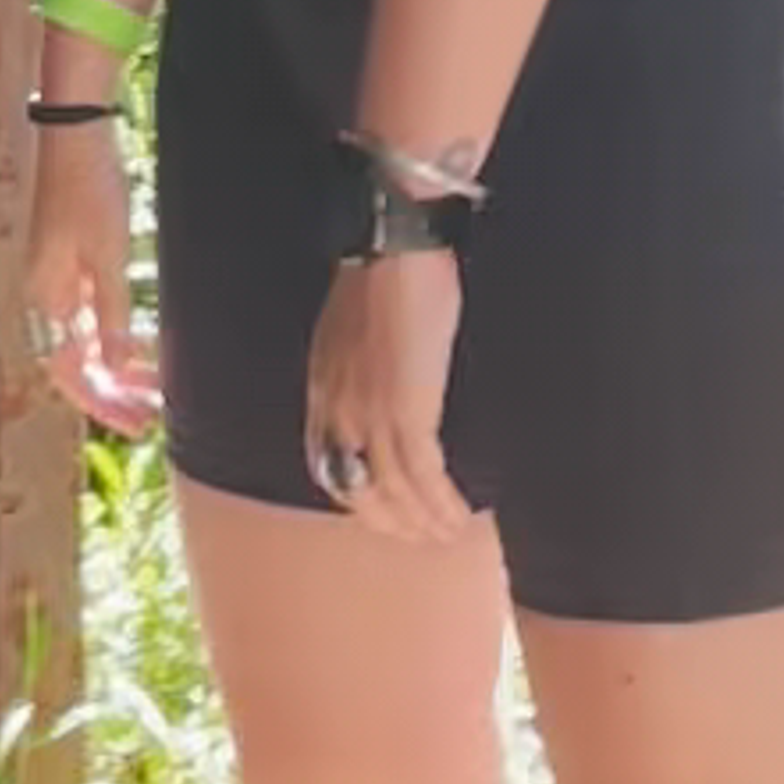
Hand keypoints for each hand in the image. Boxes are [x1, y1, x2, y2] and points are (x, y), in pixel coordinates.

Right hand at [22, 116, 163, 437]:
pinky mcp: (71, 263)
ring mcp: (58, 280)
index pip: (70, 371)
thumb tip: (114, 366)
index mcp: (46, 297)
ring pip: (86, 341)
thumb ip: (111, 315)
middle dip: (115, 392)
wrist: (76, 133)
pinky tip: (144, 347)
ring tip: (156, 388)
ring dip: (118, 367)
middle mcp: (46, 295)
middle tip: (154, 415)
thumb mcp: (107, 257)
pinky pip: (91, 317)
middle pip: (77, 362)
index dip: (104, 402)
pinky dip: (116, 337)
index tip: (139, 423)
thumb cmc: (89, 189)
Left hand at [299, 239, 478, 545]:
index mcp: (323, 390)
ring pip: (395, 490)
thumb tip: (380, 393)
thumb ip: (356, 369)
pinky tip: (461, 516)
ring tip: (449, 534)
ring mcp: (370, 413)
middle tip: (423, 537)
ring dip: (424, 521)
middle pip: (358, 490)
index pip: (328, 467)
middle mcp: (338, 410)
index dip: (358, 499)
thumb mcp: (350, 330)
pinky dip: (442, 503)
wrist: (396, 247)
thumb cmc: (383, 275)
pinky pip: (423, 476)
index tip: (386, 515)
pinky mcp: (407, 411)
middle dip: (392, 521)